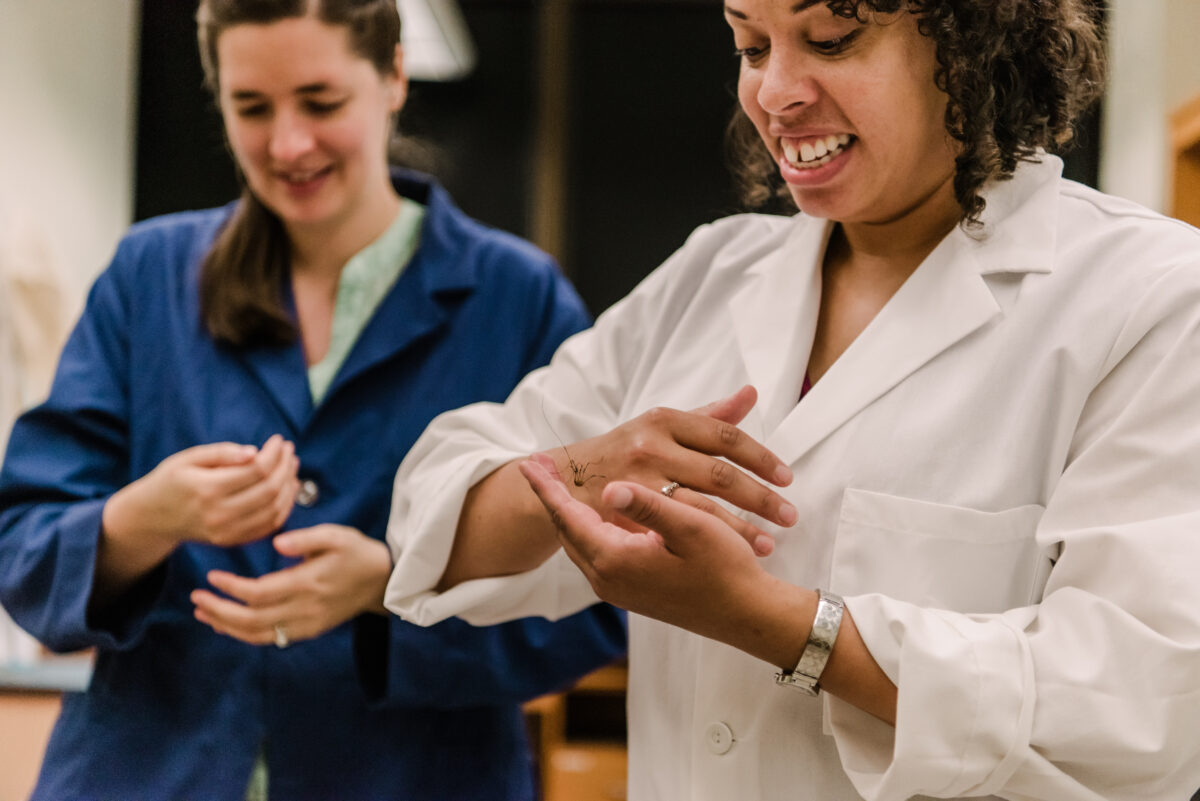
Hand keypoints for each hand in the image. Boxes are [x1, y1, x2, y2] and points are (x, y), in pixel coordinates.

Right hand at [104, 434, 299, 550]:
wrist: (153, 518)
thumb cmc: (172, 480)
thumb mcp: (188, 458)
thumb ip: (221, 453)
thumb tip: (254, 452)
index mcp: (207, 489)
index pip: (256, 470)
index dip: (274, 453)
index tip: (279, 439)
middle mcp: (218, 514)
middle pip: (269, 490)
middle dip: (285, 467)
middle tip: (289, 451)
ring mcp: (226, 532)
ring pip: (274, 510)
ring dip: (289, 486)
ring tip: (291, 466)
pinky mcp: (232, 541)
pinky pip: (269, 526)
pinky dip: (284, 506)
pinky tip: (287, 488)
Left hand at [190, 525, 391, 645]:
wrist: (383, 581)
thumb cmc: (357, 552)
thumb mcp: (337, 535)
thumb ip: (306, 538)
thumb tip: (276, 544)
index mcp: (308, 584)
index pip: (258, 593)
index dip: (231, 588)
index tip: (211, 577)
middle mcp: (305, 609)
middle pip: (251, 620)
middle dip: (219, 611)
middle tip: (196, 598)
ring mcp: (306, 624)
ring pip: (258, 635)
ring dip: (226, 627)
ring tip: (203, 613)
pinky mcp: (308, 631)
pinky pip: (271, 639)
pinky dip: (245, 635)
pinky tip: (227, 625)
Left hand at [519, 456, 792, 652]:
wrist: (746, 615)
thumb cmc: (725, 570)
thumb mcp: (691, 527)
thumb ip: (648, 506)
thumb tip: (609, 487)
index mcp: (616, 560)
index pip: (568, 516)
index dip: (548, 487)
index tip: (529, 461)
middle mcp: (608, 579)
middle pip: (567, 530)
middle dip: (552, 498)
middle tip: (539, 466)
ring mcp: (618, 589)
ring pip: (580, 543)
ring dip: (568, 514)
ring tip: (559, 485)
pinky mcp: (631, 592)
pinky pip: (596, 554)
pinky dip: (588, 528)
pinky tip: (595, 512)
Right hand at [541, 385, 795, 555]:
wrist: (566, 479)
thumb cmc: (624, 452)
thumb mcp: (659, 426)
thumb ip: (708, 416)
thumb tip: (750, 394)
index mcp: (664, 420)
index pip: (725, 437)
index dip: (761, 457)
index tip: (787, 477)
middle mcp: (651, 447)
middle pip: (719, 474)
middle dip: (761, 497)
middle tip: (791, 515)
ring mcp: (637, 483)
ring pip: (701, 508)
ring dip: (741, 528)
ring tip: (772, 543)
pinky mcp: (626, 515)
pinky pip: (676, 532)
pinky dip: (708, 544)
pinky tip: (733, 555)